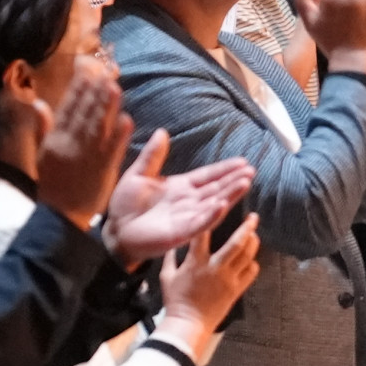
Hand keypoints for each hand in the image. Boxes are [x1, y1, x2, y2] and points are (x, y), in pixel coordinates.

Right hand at [34, 57, 132, 232]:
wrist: (60, 214)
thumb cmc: (51, 183)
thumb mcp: (41, 154)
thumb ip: (43, 127)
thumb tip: (39, 102)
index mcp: (55, 140)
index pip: (67, 109)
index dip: (78, 89)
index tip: (87, 71)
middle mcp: (71, 145)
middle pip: (85, 114)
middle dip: (95, 92)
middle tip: (105, 72)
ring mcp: (88, 157)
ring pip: (99, 127)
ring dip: (108, 107)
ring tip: (115, 87)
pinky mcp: (104, 170)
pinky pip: (113, 149)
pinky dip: (119, 135)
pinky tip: (126, 119)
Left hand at [102, 133, 254, 266]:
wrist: (114, 229)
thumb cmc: (125, 205)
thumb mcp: (138, 174)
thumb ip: (152, 156)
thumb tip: (161, 131)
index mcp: (181, 187)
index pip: (208, 176)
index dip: (225, 169)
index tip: (243, 162)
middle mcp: (189, 202)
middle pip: (217, 189)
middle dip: (234, 180)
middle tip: (251, 170)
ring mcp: (187, 218)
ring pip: (214, 204)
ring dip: (230, 195)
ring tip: (245, 183)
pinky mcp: (181, 233)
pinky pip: (200, 224)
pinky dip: (211, 215)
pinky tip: (222, 206)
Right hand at [159, 214, 260, 333]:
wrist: (188, 324)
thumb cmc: (175, 301)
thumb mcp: (166, 277)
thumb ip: (170, 258)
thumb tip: (171, 244)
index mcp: (196, 262)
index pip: (203, 234)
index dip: (211, 218)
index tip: (218, 205)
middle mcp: (215, 268)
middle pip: (237, 243)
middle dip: (247, 227)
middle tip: (253, 217)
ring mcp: (228, 279)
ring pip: (247, 256)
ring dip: (253, 243)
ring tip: (254, 234)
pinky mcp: (236, 290)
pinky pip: (251, 273)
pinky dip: (253, 264)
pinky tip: (251, 259)